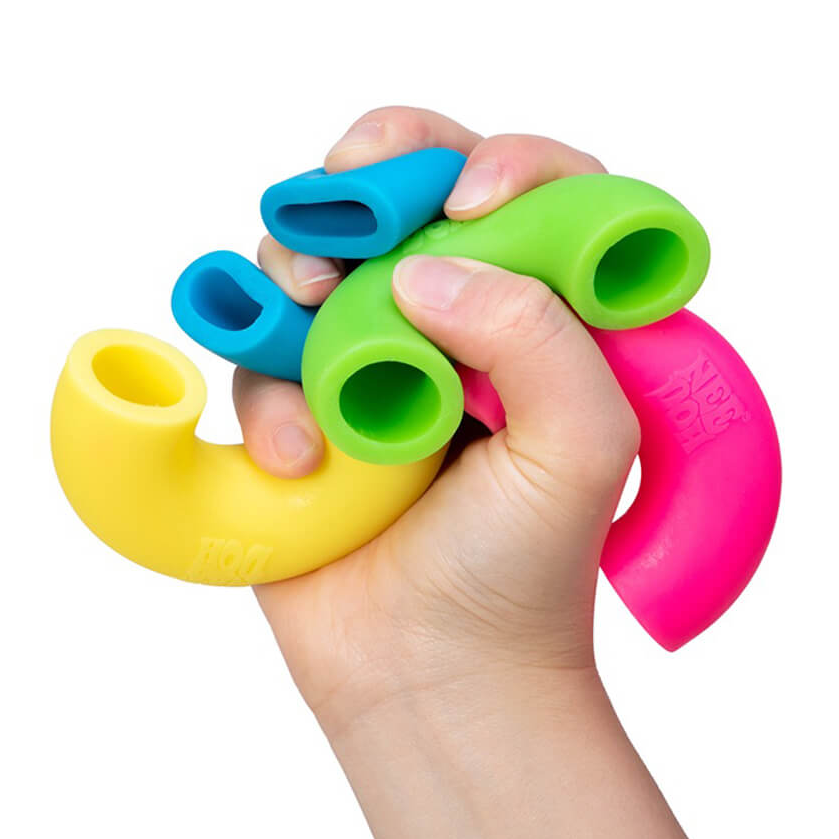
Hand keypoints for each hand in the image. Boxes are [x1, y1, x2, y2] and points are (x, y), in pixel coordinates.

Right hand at [237, 106, 638, 734]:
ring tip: (303, 326)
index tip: (471, 203)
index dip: (504, 164)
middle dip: (367, 179)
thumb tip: (425, 270)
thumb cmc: (523, 568)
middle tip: (344, 220)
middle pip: (403, 188)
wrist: (432, 675)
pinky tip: (300, 461)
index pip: (537, 187)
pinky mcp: (295, 398)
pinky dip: (268, 391)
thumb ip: (538, 334)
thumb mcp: (582, 446)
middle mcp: (454, 314)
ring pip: (310, 250)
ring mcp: (363, 350)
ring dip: (295, 271)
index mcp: (546, 312)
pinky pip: (256, 349)